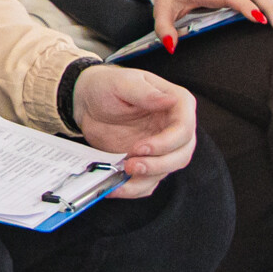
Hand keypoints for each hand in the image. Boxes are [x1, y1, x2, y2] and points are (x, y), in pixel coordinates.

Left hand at [71, 64, 199, 195]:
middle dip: (158, 164)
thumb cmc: (107, 86)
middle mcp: (175, 128)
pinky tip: (117, 185)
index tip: (140, 147)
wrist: (88, 102)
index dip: (165, 143)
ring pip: (167, 171)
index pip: (184, 129)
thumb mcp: (123, 83)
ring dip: (146, 177)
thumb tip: (170, 100)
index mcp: (177, 104)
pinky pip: (148, 182)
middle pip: (181, 155)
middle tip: (131, 164)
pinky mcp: (148, 162)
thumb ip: (146, 93)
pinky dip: (134, 188)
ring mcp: (163, 147)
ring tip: (122, 172)